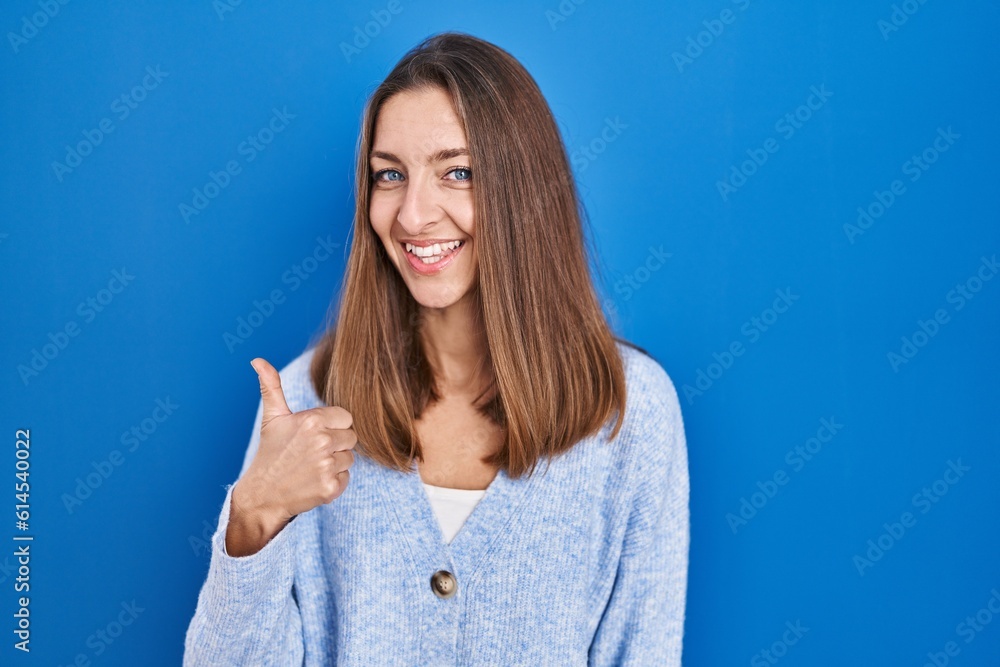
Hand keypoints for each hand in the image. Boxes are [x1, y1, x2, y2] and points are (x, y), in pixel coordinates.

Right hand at [226, 357, 355, 555]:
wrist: (262, 495)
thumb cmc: (270, 453)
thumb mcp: (272, 417)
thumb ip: (271, 386)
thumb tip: (257, 360)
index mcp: (311, 421)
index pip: (346, 417)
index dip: (332, 426)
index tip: (313, 435)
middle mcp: (321, 442)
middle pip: (351, 437)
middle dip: (335, 444)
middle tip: (311, 452)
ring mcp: (326, 466)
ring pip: (350, 458)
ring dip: (335, 463)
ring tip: (311, 466)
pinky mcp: (330, 488)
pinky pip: (346, 477)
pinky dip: (334, 481)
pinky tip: (314, 480)